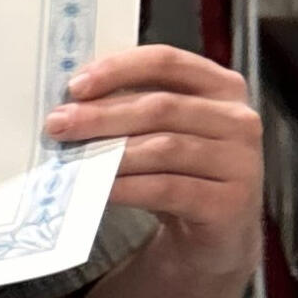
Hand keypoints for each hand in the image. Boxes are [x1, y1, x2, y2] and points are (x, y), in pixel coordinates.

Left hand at [46, 45, 261, 273]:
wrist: (215, 235)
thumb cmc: (183, 174)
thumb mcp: (165, 132)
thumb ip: (135, 108)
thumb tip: (73, 101)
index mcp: (221, 86)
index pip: (167, 62)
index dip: (118, 69)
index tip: (76, 85)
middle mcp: (238, 119)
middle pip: (160, 107)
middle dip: (102, 115)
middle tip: (58, 124)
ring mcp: (240, 162)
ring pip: (164, 148)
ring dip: (110, 153)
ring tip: (72, 159)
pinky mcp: (229, 202)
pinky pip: (168, 189)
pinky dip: (128, 187)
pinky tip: (99, 189)